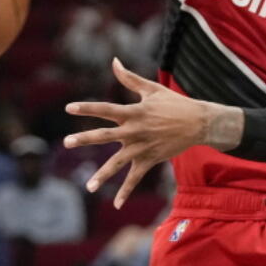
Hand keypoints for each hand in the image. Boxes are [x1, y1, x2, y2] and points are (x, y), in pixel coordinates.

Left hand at [63, 58, 220, 208]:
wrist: (199, 123)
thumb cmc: (174, 103)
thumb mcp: (151, 89)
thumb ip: (129, 78)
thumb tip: (114, 61)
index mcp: (134, 112)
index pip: (106, 109)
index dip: (87, 108)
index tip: (69, 108)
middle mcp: (135, 131)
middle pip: (105, 135)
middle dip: (85, 139)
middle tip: (66, 143)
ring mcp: (142, 147)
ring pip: (118, 163)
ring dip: (103, 174)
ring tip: (89, 186)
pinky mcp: (150, 160)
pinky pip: (135, 178)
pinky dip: (126, 191)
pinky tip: (116, 204)